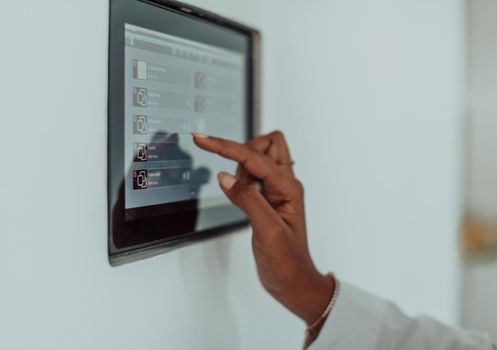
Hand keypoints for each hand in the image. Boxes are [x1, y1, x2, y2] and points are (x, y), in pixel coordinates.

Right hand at [193, 131, 333, 324]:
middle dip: (244, 152)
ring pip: (258, 158)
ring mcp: (276, 191)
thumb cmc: (288, 261)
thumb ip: (247, 200)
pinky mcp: (266, 200)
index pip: (254, 157)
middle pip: (265, 145)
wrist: (292, 281)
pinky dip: (241, 180)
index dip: (226, 147)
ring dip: (242, 168)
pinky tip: (238, 197)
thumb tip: (226, 176)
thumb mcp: (267, 230)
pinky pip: (252, 176)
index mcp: (288, 188)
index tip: (204, 141)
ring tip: (240, 195)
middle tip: (235, 178)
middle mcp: (284, 185)